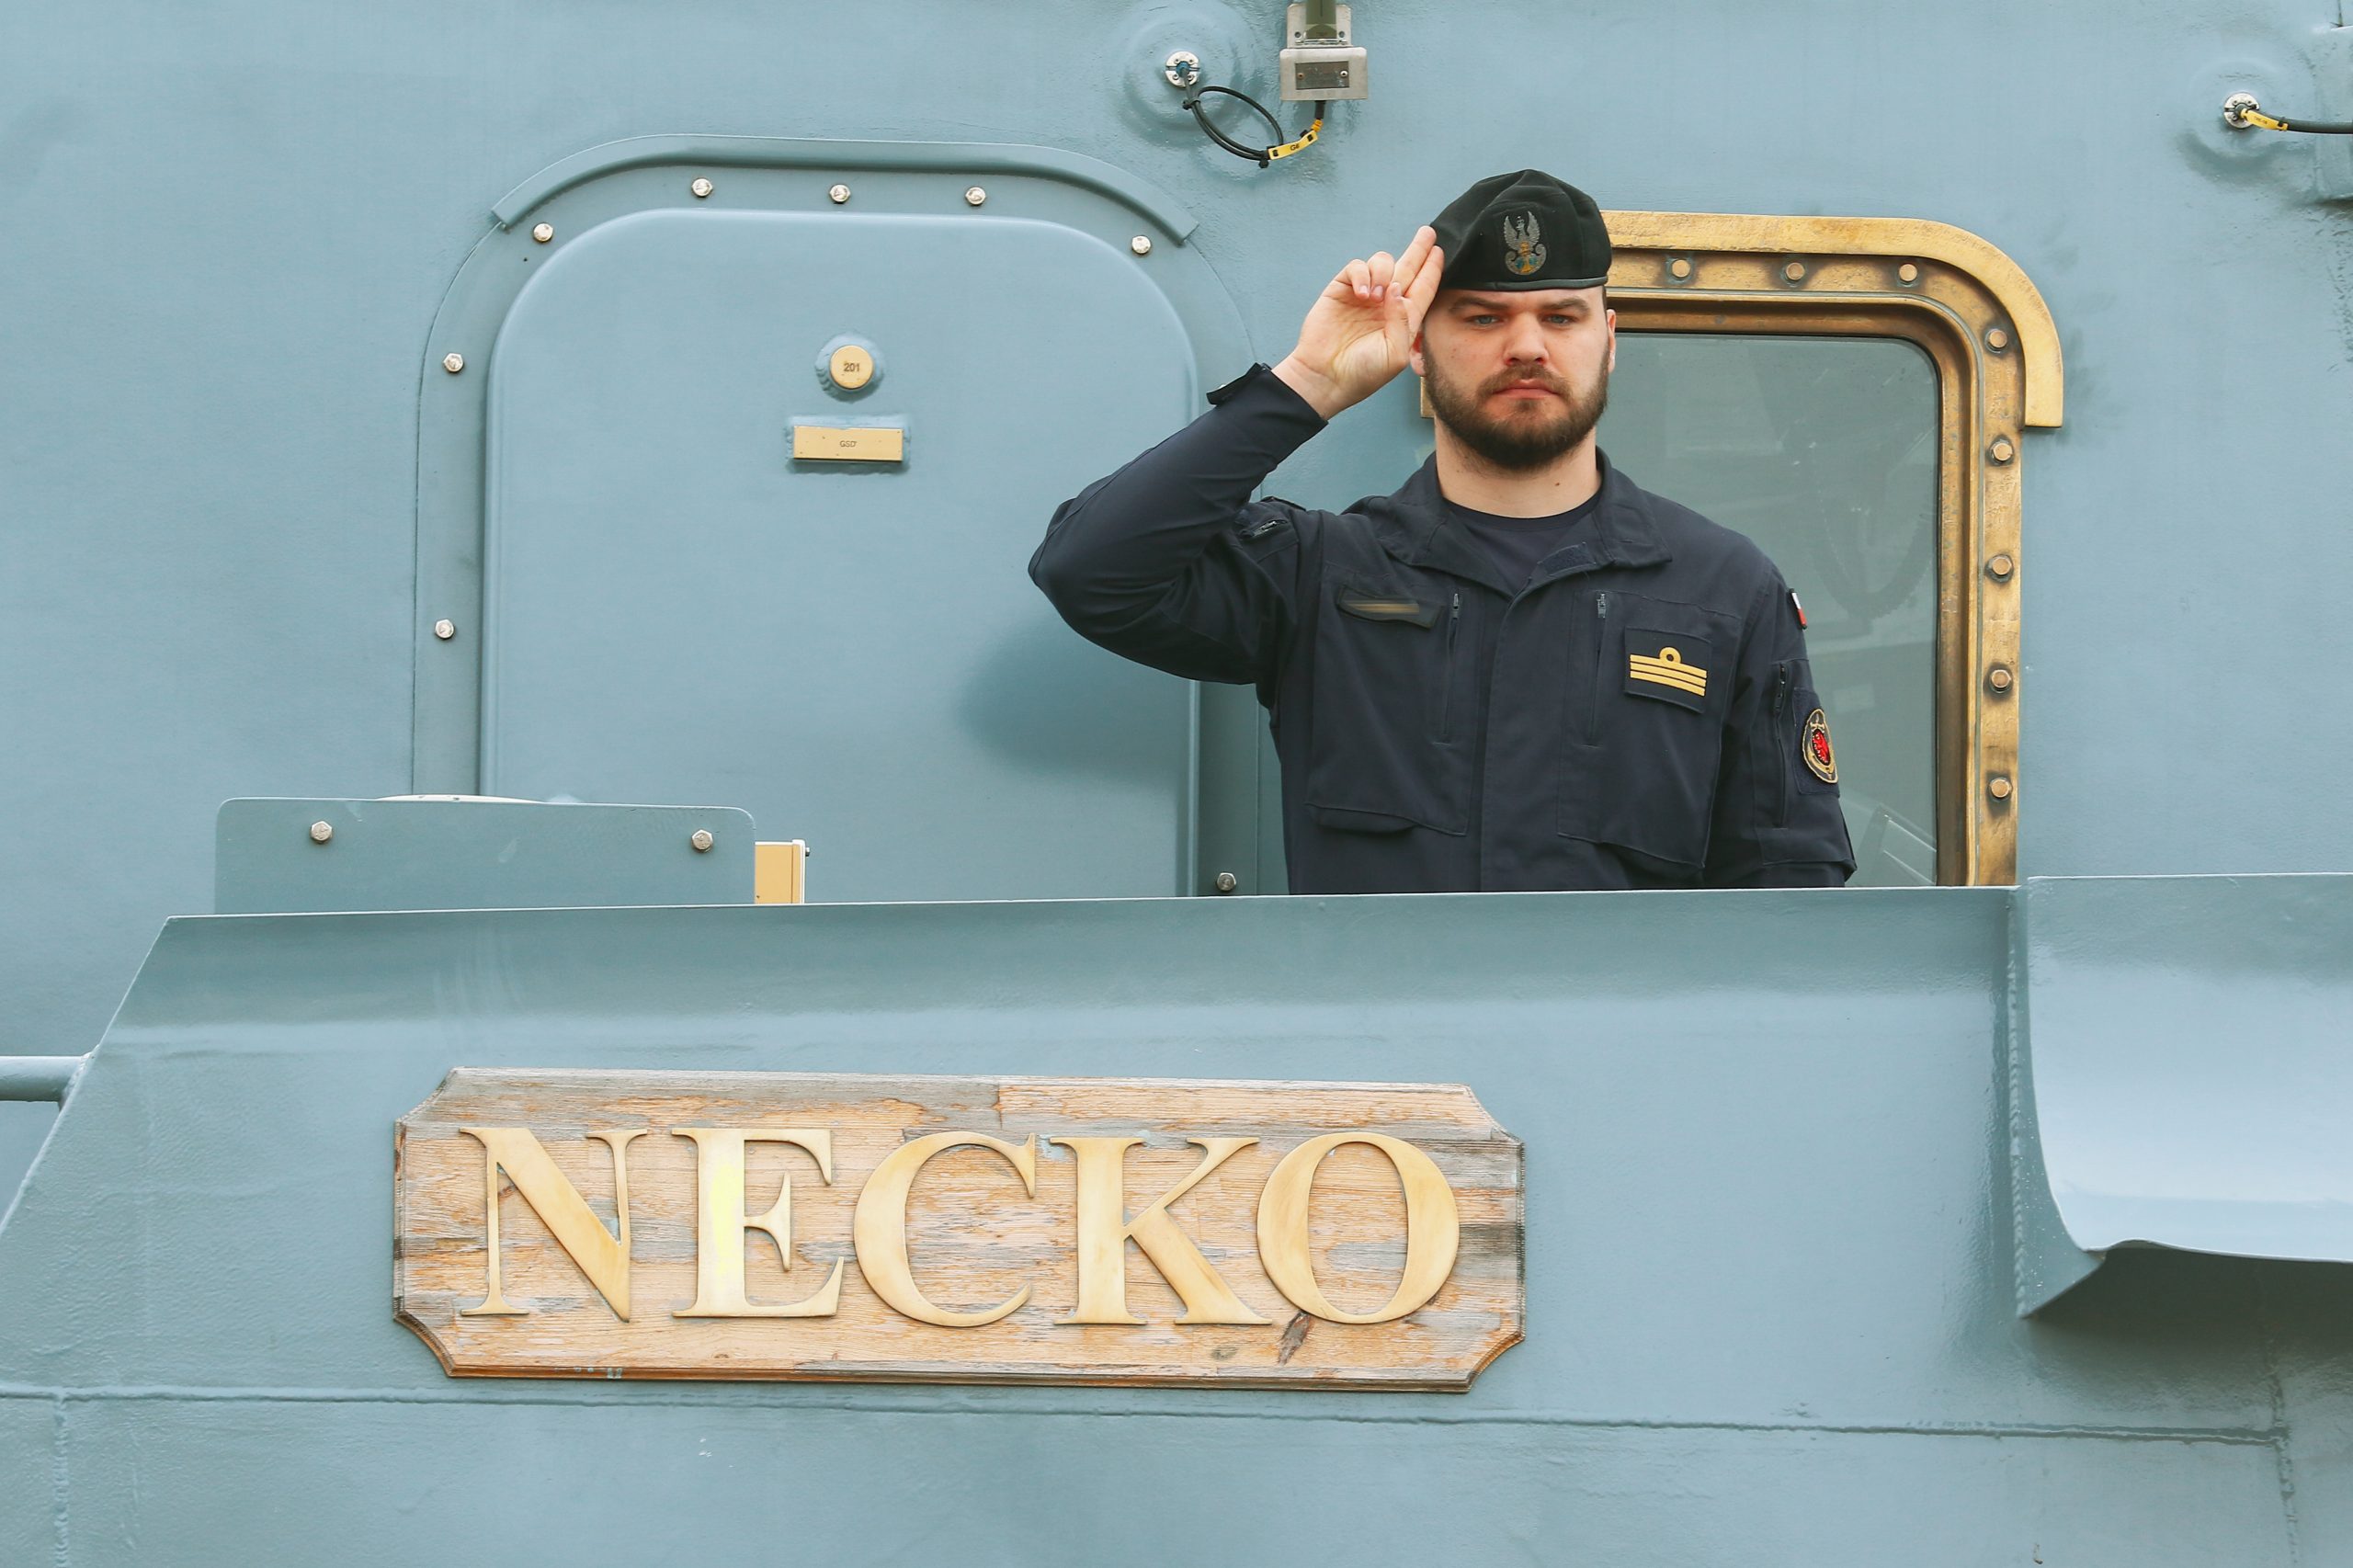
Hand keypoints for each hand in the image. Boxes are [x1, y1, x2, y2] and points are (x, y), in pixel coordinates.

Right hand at [1273, 226, 1442, 419]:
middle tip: (1427, 233)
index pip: (1423, 289)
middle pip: (1408, 268)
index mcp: (1403, 319)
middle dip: (1418, 249)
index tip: (1439, 252)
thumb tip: (1399, 288)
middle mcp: (1386, 303)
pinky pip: (1357, 267)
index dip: (1432, 269)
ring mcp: (1364, 295)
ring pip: (1383, 263)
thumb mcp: (1395, 354)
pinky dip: (1362, 275)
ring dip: (1385, 271)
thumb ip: (1403, 320)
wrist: (1325, 377)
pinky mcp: (1342, 290)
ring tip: (1376, 295)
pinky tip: (1362, 294)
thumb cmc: (1363, 373)